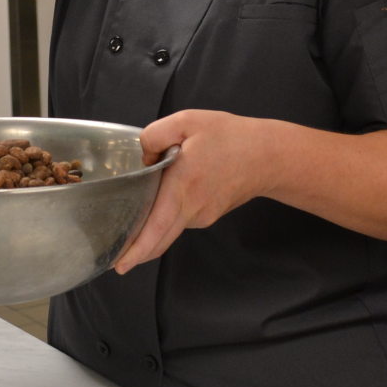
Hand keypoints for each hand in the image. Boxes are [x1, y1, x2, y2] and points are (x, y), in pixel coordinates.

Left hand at [113, 110, 272, 274]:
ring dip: (153, 227)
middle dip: (137, 252)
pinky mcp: (209, 216)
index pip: (156, 226)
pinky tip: (169, 198)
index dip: (137, 248)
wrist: (267, 156)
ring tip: (143, 210)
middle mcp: (192, 207)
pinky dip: (169, 215)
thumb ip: (154, 136)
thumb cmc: (229, 137)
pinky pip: (182, 219)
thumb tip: (143, 158)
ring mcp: (203, 216)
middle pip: (160, 239)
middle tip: (119, 260)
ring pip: (169, 228)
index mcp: (183, 185)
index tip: (120, 265)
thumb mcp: (186, 122)